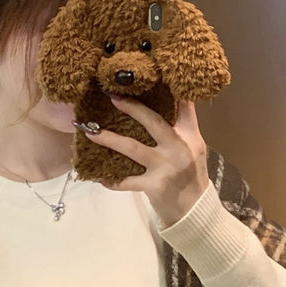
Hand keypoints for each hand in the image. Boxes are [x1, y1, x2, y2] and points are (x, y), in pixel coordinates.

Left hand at [84, 96, 209, 227]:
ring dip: (109, 139)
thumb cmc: (192, 175)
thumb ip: (184, 125)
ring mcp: (165, 167)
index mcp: (190, 136)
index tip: (147, 76)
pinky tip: (98, 176)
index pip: (183, 107)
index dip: (168, 90)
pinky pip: (126, 182)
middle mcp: (178, 148)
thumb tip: (175, 96)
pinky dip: (111, 180)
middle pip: (152, 122)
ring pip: (132, 148)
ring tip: (90, 132)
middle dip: (131, 108)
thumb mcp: (195, 147)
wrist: (195, 211)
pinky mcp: (154, 186)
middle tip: (112, 97)